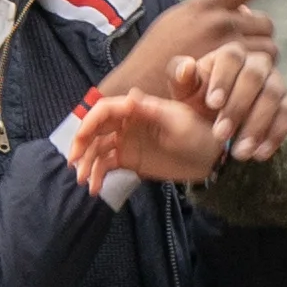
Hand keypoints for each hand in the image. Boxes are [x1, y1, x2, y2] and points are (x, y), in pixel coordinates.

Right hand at [66, 75, 230, 188]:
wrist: (212, 158)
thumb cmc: (199, 133)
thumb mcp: (177, 120)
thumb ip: (152, 111)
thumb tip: (128, 97)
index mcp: (137, 109)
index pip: (105, 110)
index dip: (90, 122)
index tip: (82, 139)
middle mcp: (126, 124)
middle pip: (95, 130)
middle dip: (81, 145)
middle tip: (74, 163)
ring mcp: (126, 142)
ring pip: (97, 150)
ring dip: (86, 164)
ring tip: (83, 181)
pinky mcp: (129, 160)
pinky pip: (106, 166)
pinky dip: (97, 176)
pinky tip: (94, 189)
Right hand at [105, 0, 286, 116]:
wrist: (136, 87)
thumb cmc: (156, 56)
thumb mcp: (178, 23)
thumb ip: (210, 14)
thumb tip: (246, 6)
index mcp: (206, 3)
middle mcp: (219, 21)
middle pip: (266, 26)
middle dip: (261, 40)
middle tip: (245, 59)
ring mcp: (226, 49)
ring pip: (268, 51)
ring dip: (261, 63)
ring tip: (239, 77)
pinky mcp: (231, 78)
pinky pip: (260, 74)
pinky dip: (258, 82)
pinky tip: (244, 90)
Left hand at [187, 36, 286, 157]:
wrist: (216, 124)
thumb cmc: (198, 102)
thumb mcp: (183, 92)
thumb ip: (179, 77)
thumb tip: (186, 67)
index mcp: (230, 55)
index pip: (231, 57)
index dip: (223, 79)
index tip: (212, 104)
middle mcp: (257, 64)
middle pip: (254, 76)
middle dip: (237, 107)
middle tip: (220, 134)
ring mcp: (275, 82)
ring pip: (272, 95)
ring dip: (256, 125)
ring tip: (239, 151)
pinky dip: (275, 135)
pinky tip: (259, 154)